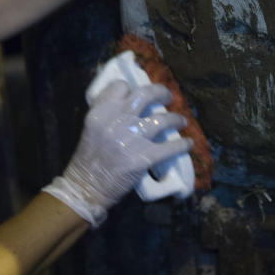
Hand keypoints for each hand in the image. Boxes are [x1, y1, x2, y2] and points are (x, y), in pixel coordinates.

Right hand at [42, 80, 192, 226]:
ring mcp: (132, 138)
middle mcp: (117, 120)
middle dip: (161, 93)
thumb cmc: (87, 161)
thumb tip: (129, 105)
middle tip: (167, 98)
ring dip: (175, 119)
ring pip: (163, 119)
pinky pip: (170, 146)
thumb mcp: (92, 129)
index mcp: (101, 112)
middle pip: (146, 94)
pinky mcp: (144, 157)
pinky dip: (182, 145)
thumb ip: (108, 115)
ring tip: (181, 121)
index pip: (120, 86)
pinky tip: (187, 143)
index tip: (139, 95)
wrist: (86, 188)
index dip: (131, 88)